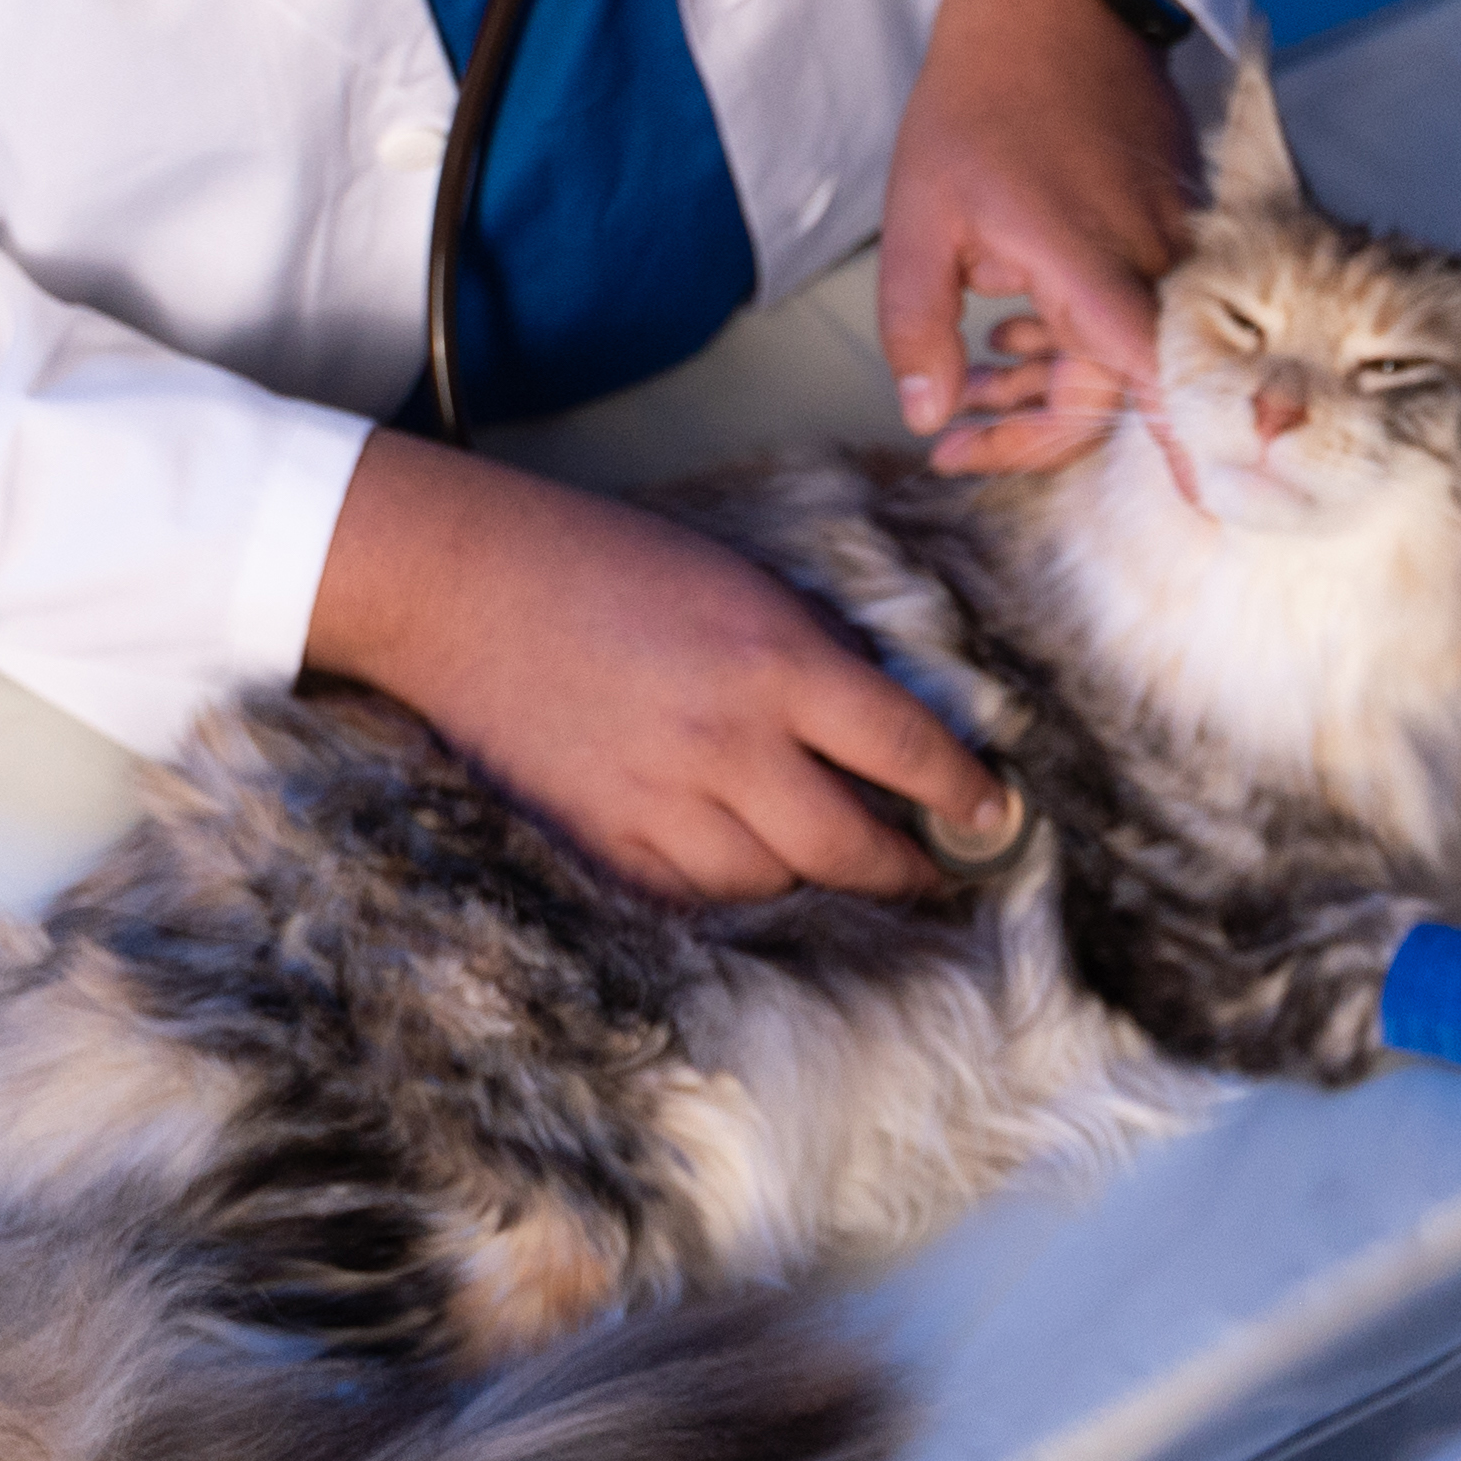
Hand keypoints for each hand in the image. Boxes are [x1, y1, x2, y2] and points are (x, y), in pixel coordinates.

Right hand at [308, 432, 1008, 899]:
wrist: (466, 587)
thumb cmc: (611, 564)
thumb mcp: (746, 585)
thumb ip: (816, 661)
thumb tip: (889, 734)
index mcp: (778, 662)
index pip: (907, 751)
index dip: (964, 795)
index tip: (993, 815)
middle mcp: (728, 742)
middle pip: (852, 845)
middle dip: (910, 869)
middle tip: (940, 874)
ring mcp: (661, 801)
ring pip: (777, 883)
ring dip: (823, 885)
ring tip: (851, 877)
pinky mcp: (604, 839)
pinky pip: (696, 896)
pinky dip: (739, 894)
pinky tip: (762, 880)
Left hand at [882, 0, 1195, 470]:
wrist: (1048, 0)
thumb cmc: (978, 104)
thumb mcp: (919, 220)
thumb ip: (918, 328)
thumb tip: (930, 416)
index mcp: (1094, 269)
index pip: (1158, 388)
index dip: (1182, 455)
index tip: (1202, 509)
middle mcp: (1154, 263)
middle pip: (1120, 389)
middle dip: (1032, 425)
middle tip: (951, 435)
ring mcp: (1171, 241)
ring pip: (1123, 350)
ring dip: (1047, 380)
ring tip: (968, 372)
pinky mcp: (1171, 223)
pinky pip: (1133, 305)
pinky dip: (1074, 334)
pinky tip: (1014, 323)